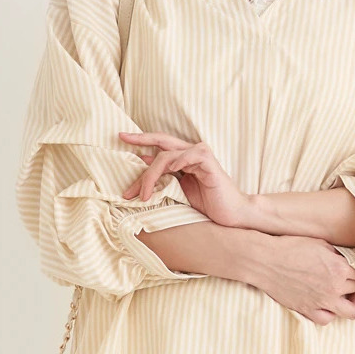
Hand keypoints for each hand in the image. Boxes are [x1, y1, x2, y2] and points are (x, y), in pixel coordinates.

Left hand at [118, 131, 251, 227]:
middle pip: (161, 142)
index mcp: (185, 158)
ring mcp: (201, 156)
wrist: (233, 215)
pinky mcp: (210, 163)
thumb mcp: (179, 191)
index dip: (141, 140)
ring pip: (167, 156)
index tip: (121, 138)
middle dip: (140, 139)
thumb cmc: (209, 205)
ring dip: (151, 175)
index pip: (160, 145)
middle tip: (121, 138)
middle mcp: (192, 153)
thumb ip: (164, 177)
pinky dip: (178, 162)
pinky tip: (170, 173)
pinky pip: (189, 156)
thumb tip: (143, 163)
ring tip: (143, 195)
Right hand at [252, 234, 354, 325]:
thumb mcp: (319, 243)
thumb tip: (348, 260)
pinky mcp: (307, 310)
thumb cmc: (290, 247)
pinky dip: (329, 313)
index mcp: (339, 268)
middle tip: (350, 279)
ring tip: (343, 296)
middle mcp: (334, 287)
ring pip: (350, 312)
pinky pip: (326, 319)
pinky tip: (326, 304)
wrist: (265, 260)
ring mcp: (321, 301)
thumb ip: (337, 255)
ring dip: (350, 303)